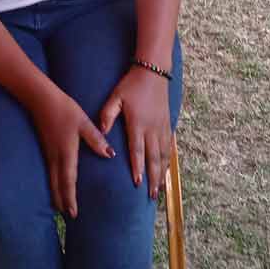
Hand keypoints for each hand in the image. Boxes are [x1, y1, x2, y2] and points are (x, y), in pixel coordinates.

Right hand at [30, 86, 114, 217]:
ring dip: (56, 195)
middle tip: (67, 217)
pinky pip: (49, 172)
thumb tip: (109, 155)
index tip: (72, 214)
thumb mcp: (84, 122)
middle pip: (57, 186)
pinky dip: (53, 183)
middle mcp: (55, 157)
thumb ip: (96, 140)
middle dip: (61, 202)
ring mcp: (48, 154)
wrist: (40, 99)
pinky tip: (55, 185)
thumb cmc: (64, 109)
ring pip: (51, 180)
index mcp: (66, 153)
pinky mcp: (46, 149)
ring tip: (59, 208)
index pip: (68, 182)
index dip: (70, 199)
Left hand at [99, 66, 172, 197]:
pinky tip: (165, 171)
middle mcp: (152, 128)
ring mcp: (162, 127)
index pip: (137, 150)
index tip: (138, 183)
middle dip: (153, 178)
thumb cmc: (131, 85)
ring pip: (163, 155)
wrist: (154, 72)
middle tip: (151, 196)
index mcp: (138, 123)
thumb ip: (107, 115)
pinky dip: (167, 162)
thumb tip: (101, 132)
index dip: (138, 167)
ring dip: (161, 173)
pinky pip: (168, 147)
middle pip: (153, 158)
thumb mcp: (115, 97)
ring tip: (159, 190)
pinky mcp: (168, 125)